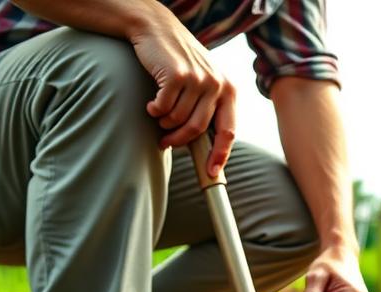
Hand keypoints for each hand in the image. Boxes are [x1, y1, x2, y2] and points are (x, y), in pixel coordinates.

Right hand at [130, 14, 235, 175]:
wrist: (157, 28)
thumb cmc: (181, 62)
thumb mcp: (205, 81)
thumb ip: (210, 108)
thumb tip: (208, 150)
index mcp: (229, 91)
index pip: (228, 131)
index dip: (220, 155)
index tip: (211, 173)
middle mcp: (217, 85)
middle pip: (198, 129)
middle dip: (180, 141)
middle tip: (166, 143)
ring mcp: (198, 79)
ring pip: (179, 119)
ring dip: (165, 123)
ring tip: (158, 115)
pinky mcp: (177, 75)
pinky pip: (164, 108)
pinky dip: (154, 111)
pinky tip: (151, 104)